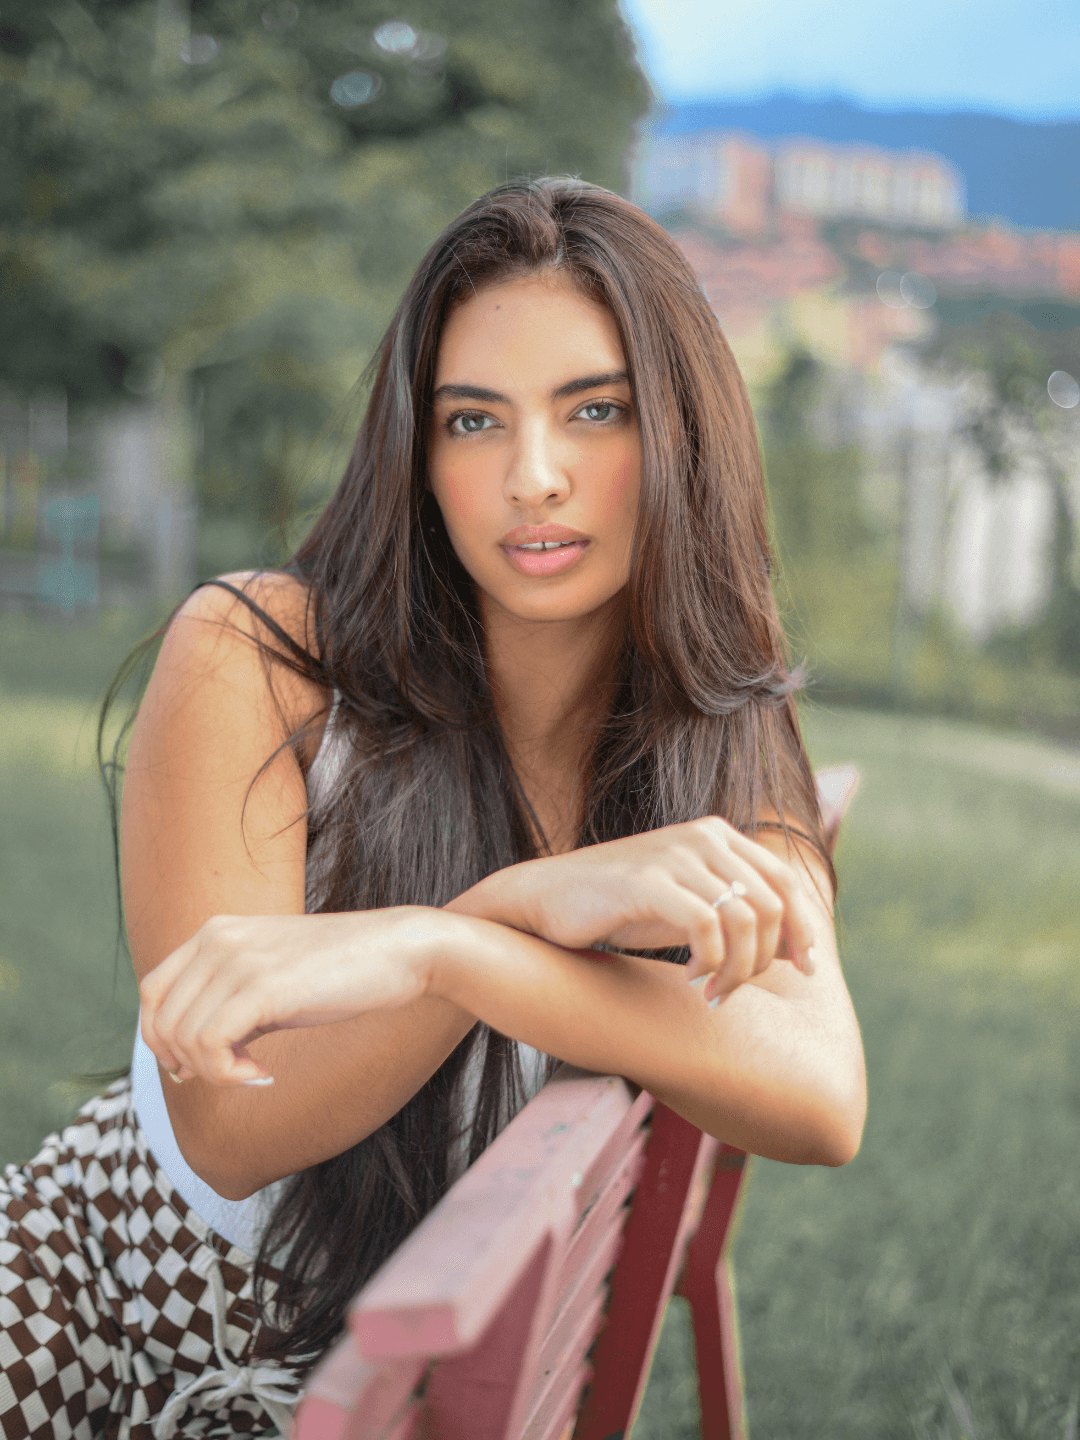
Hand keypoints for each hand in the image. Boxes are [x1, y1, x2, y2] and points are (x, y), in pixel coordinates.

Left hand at [139, 907, 444, 1085]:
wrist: (399, 949)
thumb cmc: (341, 970)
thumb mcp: (271, 977)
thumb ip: (228, 1002)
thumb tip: (183, 1059)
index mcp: (216, 931)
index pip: (151, 994)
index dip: (162, 1039)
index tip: (200, 1065)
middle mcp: (218, 939)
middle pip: (160, 1021)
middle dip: (186, 1063)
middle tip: (234, 1074)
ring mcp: (238, 959)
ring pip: (183, 1040)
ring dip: (214, 1074)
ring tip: (255, 1073)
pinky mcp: (262, 986)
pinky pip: (211, 1047)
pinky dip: (229, 1076)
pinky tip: (263, 1075)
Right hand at [467, 818, 819, 1001]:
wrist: (545, 900)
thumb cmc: (621, 909)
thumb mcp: (690, 911)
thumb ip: (738, 919)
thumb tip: (798, 951)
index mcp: (719, 835)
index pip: (787, 883)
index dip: (805, 931)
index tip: (805, 972)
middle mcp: (704, 835)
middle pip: (773, 905)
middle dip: (764, 960)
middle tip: (731, 989)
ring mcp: (676, 854)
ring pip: (745, 918)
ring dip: (738, 969)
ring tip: (711, 990)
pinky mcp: (649, 880)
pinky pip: (707, 926)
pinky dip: (709, 963)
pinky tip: (689, 978)